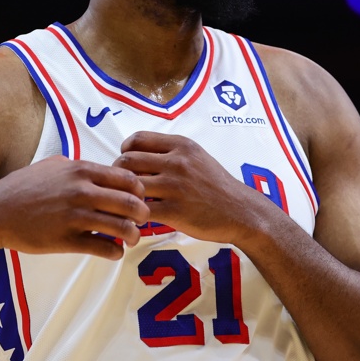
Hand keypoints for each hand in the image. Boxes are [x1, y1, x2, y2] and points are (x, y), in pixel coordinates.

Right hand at [0, 156, 149, 259]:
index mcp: (81, 171)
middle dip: (143, 214)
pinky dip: (115, 251)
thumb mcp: (53, 165)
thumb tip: (101, 170)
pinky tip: (113, 251)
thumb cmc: (23, 187)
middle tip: (141, 221)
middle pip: (132, 203)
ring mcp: (75, 216)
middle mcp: (82, 191)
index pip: (128, 178)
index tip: (139, 199)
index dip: (140, 191)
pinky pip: (103, 248)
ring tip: (131, 238)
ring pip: (122, 227)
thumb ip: (80, 166)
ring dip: (133, 235)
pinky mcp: (66, 240)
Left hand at [112, 131, 261, 243]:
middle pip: (128, 161)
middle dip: (117, 174)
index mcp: (181, 146)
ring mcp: (175, 187)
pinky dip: (133, 217)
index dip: (125, 151)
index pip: (137, 139)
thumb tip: (138, 156)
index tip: (127, 163)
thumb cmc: (216, 185)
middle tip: (121, 187)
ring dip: (122, 196)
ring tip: (125, 205)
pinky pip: (141, 211)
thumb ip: (170, 153)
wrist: (241, 212)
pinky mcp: (175, 211)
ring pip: (130, 186)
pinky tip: (135, 221)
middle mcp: (177, 162)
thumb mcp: (197, 157)